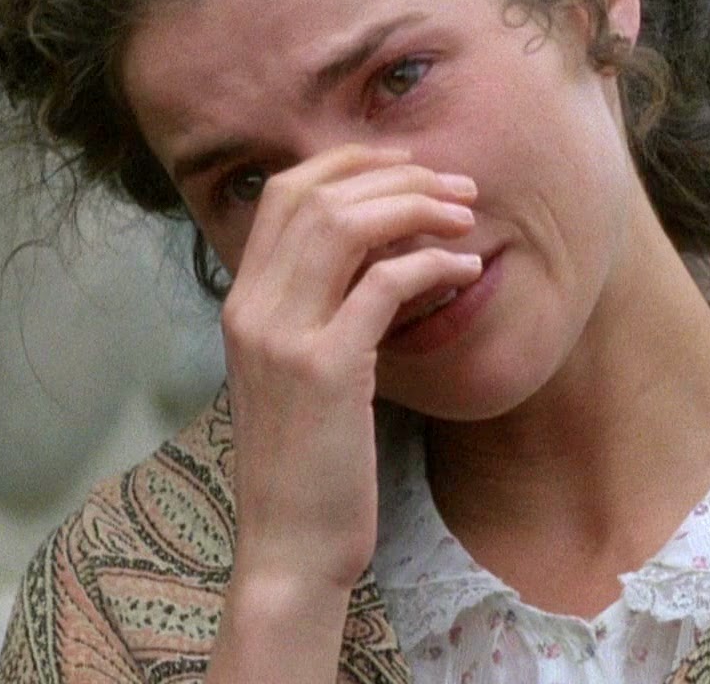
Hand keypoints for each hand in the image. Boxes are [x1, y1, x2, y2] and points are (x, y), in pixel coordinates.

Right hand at [206, 144, 479, 680]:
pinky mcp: (326, 370)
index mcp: (242, 302)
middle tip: (458, 186)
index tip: (407, 164)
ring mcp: (284, 337)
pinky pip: (384, 285)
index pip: (284, 193)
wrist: (290, 547)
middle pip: (319, 196)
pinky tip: (466, 269)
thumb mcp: (297, 371)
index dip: (349, 163)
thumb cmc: (309, 460)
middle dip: (397, 177)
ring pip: (346, 226)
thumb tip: (379, 252)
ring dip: (417, 208)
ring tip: (466, 217)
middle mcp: (252, 308)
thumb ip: (317, 308)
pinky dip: (432, 264)